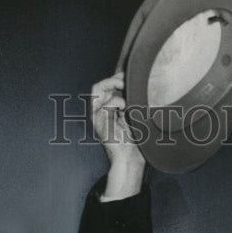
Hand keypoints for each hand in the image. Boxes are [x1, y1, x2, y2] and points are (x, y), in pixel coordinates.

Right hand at [91, 73, 145, 199]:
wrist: (131, 157)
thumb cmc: (135, 139)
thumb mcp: (133, 114)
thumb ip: (130, 99)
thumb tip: (135, 83)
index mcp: (106, 110)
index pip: (105, 87)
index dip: (115, 78)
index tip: (128, 75)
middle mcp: (98, 112)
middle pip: (99, 86)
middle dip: (113, 79)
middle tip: (125, 80)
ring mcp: (97, 116)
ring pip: (98, 90)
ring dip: (112, 86)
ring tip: (125, 90)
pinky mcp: (99, 121)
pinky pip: (106, 103)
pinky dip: (117, 101)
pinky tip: (126, 107)